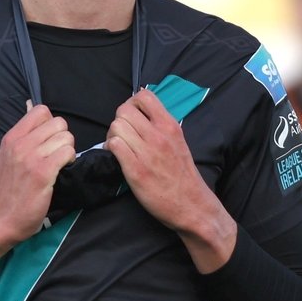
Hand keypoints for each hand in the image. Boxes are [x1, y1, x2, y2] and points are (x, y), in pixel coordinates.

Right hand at [0, 103, 74, 254]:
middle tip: (57, 154)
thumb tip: (39, 113)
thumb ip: (25, 137)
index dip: (51, 124)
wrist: (3, 219)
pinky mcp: (43, 172)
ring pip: (66, 137)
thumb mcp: (10, 156)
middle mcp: (20, 144)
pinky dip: (70, 160)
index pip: (41, 110)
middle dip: (63, 137)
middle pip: (59, 122)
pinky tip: (62, 170)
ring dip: (68, 150)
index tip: (49, 140)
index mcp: (12, 137)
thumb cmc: (11, 189)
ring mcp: (31, 157)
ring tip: (59, 163)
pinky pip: (68, 152)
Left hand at [107, 89, 234, 270]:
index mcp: (170, 126)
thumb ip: (161, 127)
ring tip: (118, 147)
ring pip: (116, 126)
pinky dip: (110, 149)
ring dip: (112, 136)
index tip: (132, 117)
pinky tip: (116, 158)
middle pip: (124, 110)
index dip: (131, 103)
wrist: (191, 205)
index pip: (144, 96)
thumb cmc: (183, 175)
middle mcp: (159, 135)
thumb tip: (142, 114)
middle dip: (119, 121)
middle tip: (122, 135)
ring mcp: (147, 153)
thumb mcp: (178, 142)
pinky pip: (114, 146)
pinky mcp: (136, 170)